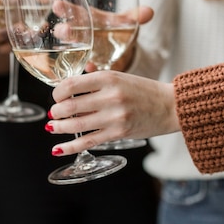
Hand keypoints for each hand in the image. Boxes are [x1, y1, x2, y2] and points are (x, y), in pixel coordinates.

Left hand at [46, 70, 178, 155]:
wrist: (171, 106)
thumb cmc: (143, 90)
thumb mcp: (120, 76)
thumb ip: (97, 75)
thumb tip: (76, 74)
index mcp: (108, 78)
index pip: (71, 84)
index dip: (57, 92)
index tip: (56, 96)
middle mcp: (110, 96)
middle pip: (70, 106)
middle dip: (56, 111)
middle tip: (54, 113)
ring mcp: (114, 117)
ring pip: (76, 125)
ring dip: (59, 128)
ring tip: (53, 127)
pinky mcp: (118, 133)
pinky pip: (88, 141)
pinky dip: (70, 147)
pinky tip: (58, 149)